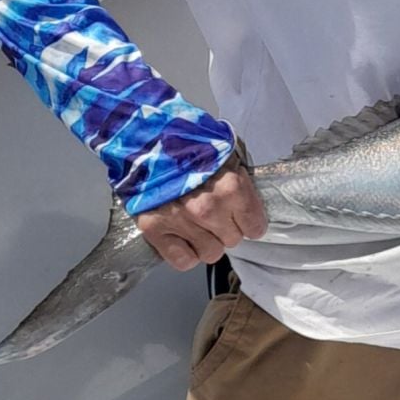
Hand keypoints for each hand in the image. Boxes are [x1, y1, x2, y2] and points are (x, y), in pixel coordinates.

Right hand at [135, 154, 267, 270]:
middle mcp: (208, 208)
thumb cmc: (189, 144)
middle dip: (227, 228)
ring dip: (207, 242)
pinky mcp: (155, 229)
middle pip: (232, 240)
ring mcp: (180, 220)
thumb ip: (241, 178)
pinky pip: (183, 261)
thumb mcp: (226, 151)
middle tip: (216, 214)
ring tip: (198, 223)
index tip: (243, 217)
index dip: (250, 221)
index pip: (255, 226)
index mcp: (231, 187)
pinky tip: (183, 236)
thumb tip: (252, 198)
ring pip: (210, 254)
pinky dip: (186, 253)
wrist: (145, 139)